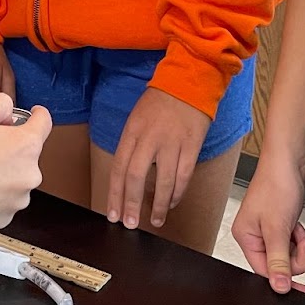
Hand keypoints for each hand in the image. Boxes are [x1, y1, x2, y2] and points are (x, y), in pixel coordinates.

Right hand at [0, 92, 50, 234]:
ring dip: (3, 175)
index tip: (35, 115)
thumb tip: (8, 112)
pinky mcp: (5, 218)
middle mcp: (29, 174)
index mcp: (26, 145)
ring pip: (16, 181)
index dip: (38, 115)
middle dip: (11, 150)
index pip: (44, 123)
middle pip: (27, 155)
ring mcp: (18, 199)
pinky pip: (4, 202)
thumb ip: (0, 103)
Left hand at [105, 87, 210, 230]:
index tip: (113, 214)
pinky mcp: (192, 146)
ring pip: (163, 181)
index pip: (119, 167)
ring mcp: (172, 142)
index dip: (114, 194)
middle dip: (131, 204)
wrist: (189, 81)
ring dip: (157, 205)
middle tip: (130, 223)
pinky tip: (171, 202)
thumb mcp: (137, 118)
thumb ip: (131, 145)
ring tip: (155, 220)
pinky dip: (177, 193)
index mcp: (133, 131)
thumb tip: (126, 177)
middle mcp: (150, 138)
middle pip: (136, 176)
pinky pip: (183, 175)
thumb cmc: (160, 101)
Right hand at [232, 153, 304, 293]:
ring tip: (298, 230)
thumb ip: (278, 260)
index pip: (264, 271)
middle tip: (299, 241)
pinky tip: (298, 226)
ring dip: (298, 247)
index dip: (284, 278)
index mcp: (245, 237)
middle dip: (294, 256)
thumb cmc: (276, 184)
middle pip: (278, 265)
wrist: (289, 160)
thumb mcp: (278, 228)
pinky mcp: (279, 224)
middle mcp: (254, 235)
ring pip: (287, 256)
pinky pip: (291, 244)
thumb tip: (278, 286)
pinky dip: (299, 239)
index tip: (303, 287)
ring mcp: (267, 229)